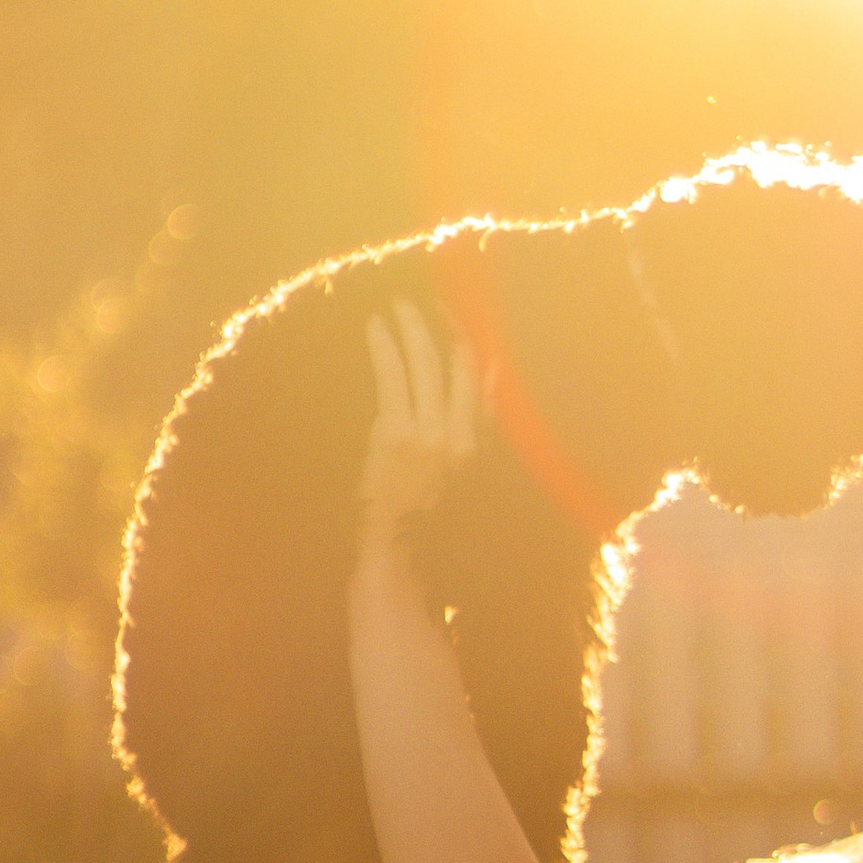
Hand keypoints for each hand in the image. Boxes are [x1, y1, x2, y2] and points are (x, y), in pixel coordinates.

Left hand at [358, 295, 478, 546]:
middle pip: (460, 368)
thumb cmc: (427, 536)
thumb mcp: (463, 495)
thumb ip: (469, 455)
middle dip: (447, 330)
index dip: (477, 351)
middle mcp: (464, 438)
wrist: (401, 560)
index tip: (467, 324)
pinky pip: (393, 378)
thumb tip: (470, 423)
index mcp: (481, 452)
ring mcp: (431, 435)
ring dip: (411, 330)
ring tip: (397, 306)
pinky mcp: (397, 435)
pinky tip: (375, 327)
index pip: (487, 389)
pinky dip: (384, 348)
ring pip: (426, 366)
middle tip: (433, 301)